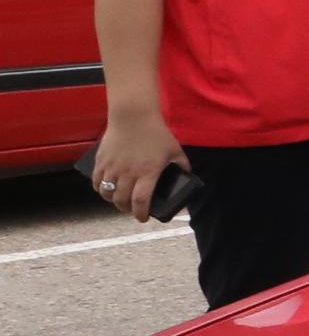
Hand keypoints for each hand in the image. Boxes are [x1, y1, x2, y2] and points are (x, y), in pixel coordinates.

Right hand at [90, 101, 178, 221]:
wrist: (133, 116)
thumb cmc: (156, 133)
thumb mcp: (175, 151)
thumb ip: (182, 165)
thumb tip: (186, 176)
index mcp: (148, 172)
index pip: (141, 202)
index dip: (141, 214)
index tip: (143, 218)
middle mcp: (128, 173)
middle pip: (122, 201)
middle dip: (126, 209)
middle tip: (131, 210)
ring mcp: (112, 167)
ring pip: (107, 193)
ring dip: (113, 200)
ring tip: (119, 200)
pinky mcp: (101, 161)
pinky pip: (96, 182)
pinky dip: (100, 189)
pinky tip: (106, 189)